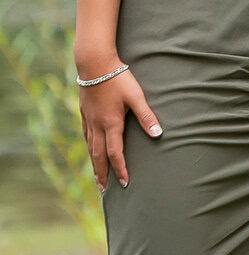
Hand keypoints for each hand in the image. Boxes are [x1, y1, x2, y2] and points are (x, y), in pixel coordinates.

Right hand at [78, 68, 160, 189]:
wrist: (94, 65)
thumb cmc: (119, 79)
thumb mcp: (136, 96)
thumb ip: (147, 116)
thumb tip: (158, 134)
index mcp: (111, 124)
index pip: (116, 153)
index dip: (121, 169)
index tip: (126, 183)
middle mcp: (97, 126)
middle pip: (99, 156)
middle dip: (103, 173)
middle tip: (104, 190)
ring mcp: (89, 120)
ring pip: (90, 148)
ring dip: (94, 164)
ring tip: (97, 176)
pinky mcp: (84, 113)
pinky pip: (86, 136)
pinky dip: (89, 148)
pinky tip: (91, 150)